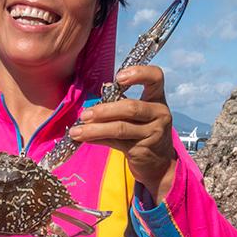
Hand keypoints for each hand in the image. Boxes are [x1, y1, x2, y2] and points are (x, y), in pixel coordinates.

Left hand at [68, 65, 176, 204]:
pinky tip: (84, 139)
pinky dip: (97, 140)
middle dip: (104, 111)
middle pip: (131, 108)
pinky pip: (115, 143)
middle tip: (85, 114)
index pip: (155, 77)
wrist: (158, 162)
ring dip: (95, 129)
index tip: (118, 78)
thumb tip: (97, 97)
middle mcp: (159, 114)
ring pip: (120, 128)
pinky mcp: (142, 149)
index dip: (139, 74)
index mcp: (157, 98)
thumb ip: (120, 103)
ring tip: (77, 131)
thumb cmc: (142, 130)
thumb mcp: (137, 114)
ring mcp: (153, 133)